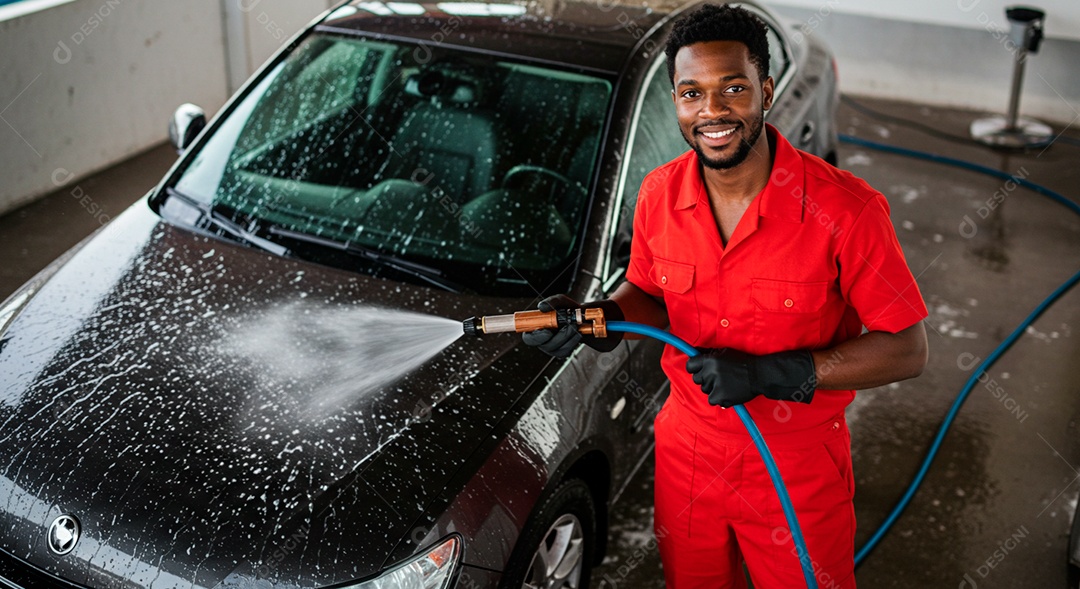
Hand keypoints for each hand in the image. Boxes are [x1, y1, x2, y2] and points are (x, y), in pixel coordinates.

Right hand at [521, 295, 623, 357]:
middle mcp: (544, 339)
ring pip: (556, 350)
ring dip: (567, 338)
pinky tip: (578, 334)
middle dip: (557, 337)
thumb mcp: (562, 301)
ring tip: (576, 328)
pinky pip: (566, 351)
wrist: (589, 317)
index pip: (529, 337)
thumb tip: (541, 307)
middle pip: (543, 345)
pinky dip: (573, 342)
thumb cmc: (572, 309)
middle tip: (569, 326)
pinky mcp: (565, 350)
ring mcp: (554, 347)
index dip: (534, 337)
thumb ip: (551, 302)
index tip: (547, 331)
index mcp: (538, 328)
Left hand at [685, 349, 815, 407]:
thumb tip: (693, 351)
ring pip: (704, 390)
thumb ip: (708, 353)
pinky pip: (711, 400)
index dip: (694, 368)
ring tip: (726, 384)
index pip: (690, 366)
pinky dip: (719, 398)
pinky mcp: (720, 397)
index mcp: (710, 360)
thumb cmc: (742, 362)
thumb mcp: (725, 352)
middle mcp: (710, 372)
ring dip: (712, 388)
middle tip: (718, 378)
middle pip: (697, 379)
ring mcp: (714, 385)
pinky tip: (728, 392)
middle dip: (705, 379)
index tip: (699, 370)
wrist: (759, 375)